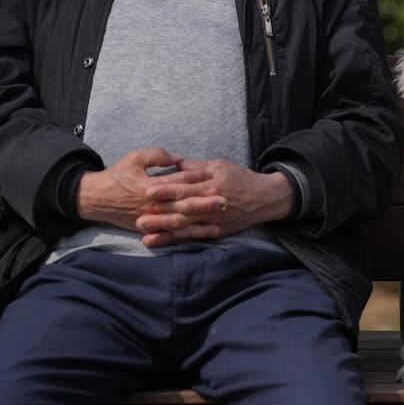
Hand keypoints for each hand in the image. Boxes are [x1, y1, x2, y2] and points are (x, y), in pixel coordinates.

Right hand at [76, 148, 211, 231]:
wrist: (96, 198)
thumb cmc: (116, 176)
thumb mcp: (134, 158)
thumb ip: (157, 155)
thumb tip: (179, 159)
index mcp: (150, 185)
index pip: (178, 181)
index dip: (196, 179)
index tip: (214, 176)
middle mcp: (153, 204)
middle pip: (183, 203)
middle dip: (205, 202)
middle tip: (226, 199)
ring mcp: (152, 218)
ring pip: (181, 220)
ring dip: (202, 220)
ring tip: (221, 217)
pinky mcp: (151, 227)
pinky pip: (174, 233)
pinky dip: (190, 234)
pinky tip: (206, 233)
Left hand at [136, 159, 291, 246]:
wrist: (265, 198)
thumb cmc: (241, 178)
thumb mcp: (220, 165)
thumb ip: (197, 166)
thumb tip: (176, 163)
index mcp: (210, 185)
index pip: (184, 187)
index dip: (166, 190)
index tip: (147, 190)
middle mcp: (210, 205)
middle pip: (182, 210)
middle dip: (160, 214)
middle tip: (138, 217)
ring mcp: (213, 221)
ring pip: (185, 227)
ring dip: (164, 231)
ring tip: (145, 234)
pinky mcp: (216, 232)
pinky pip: (193, 237)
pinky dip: (176, 240)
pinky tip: (161, 241)